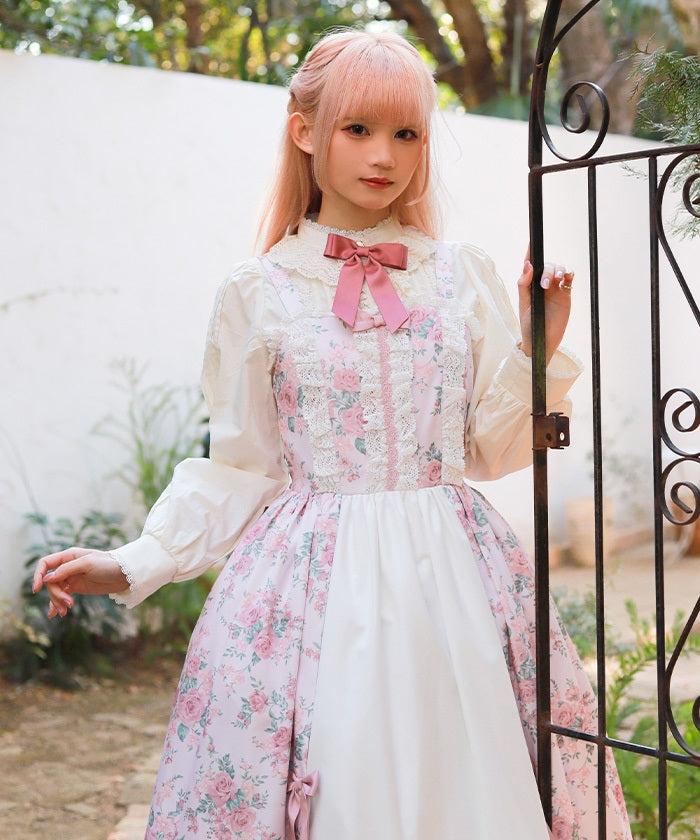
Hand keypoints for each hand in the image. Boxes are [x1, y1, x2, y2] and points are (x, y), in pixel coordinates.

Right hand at [32, 548, 128, 618]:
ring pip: (55, 591)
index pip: (45, 564)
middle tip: (67, 604)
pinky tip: (54, 614)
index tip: (36, 589)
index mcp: (68, 556)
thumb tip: (46, 579)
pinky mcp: (77, 588)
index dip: (38, 575)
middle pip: (50, 582)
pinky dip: (57, 604)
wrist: (125, 574)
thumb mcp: (87, 564)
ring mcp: (72, 578)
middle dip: (55, 594)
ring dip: (57, 602)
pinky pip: (62, 596)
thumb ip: (67, 570)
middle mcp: (67, 566)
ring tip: (65, 611)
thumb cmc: (108, 564)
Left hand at [517, 246, 573, 364]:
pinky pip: (570, 280)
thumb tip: (527, 264)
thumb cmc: (529, 324)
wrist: (541, 341)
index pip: (530, 265)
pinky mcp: (565, 295)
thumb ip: (524, 284)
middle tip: (545, 285)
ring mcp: (555, 289)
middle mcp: (543, 284)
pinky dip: (570, 273)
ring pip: (560, 270)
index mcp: (530, 285)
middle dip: (548, 270)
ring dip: (559, 270)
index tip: (531, 242)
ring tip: (558, 279)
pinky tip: (568, 276)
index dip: (531, 253)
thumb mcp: (524, 304)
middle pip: (548, 266)